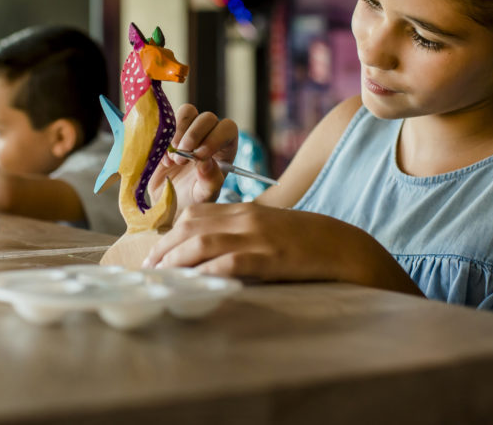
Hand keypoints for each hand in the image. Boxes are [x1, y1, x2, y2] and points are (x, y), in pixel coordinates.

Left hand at [144, 202, 354, 280]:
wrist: (342, 245)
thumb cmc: (303, 240)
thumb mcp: (267, 227)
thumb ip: (238, 232)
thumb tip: (208, 249)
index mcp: (243, 209)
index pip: (195, 214)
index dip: (170, 233)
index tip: (156, 253)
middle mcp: (245, 219)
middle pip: (191, 227)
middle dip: (165, 248)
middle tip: (150, 269)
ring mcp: (257, 237)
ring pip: (203, 243)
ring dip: (177, 260)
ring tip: (162, 277)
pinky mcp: (270, 258)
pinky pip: (231, 263)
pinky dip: (208, 272)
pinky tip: (195, 283)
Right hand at [148, 104, 237, 213]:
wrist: (166, 201)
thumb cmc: (192, 199)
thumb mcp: (204, 197)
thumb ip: (210, 182)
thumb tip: (207, 163)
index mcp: (224, 149)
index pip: (227, 129)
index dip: (215, 138)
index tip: (199, 156)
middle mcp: (209, 135)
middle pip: (207, 118)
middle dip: (193, 136)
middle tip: (182, 160)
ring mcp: (188, 130)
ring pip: (188, 112)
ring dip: (178, 133)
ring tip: (174, 159)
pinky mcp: (169, 131)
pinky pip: (167, 121)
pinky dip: (164, 138)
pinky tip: (165, 161)